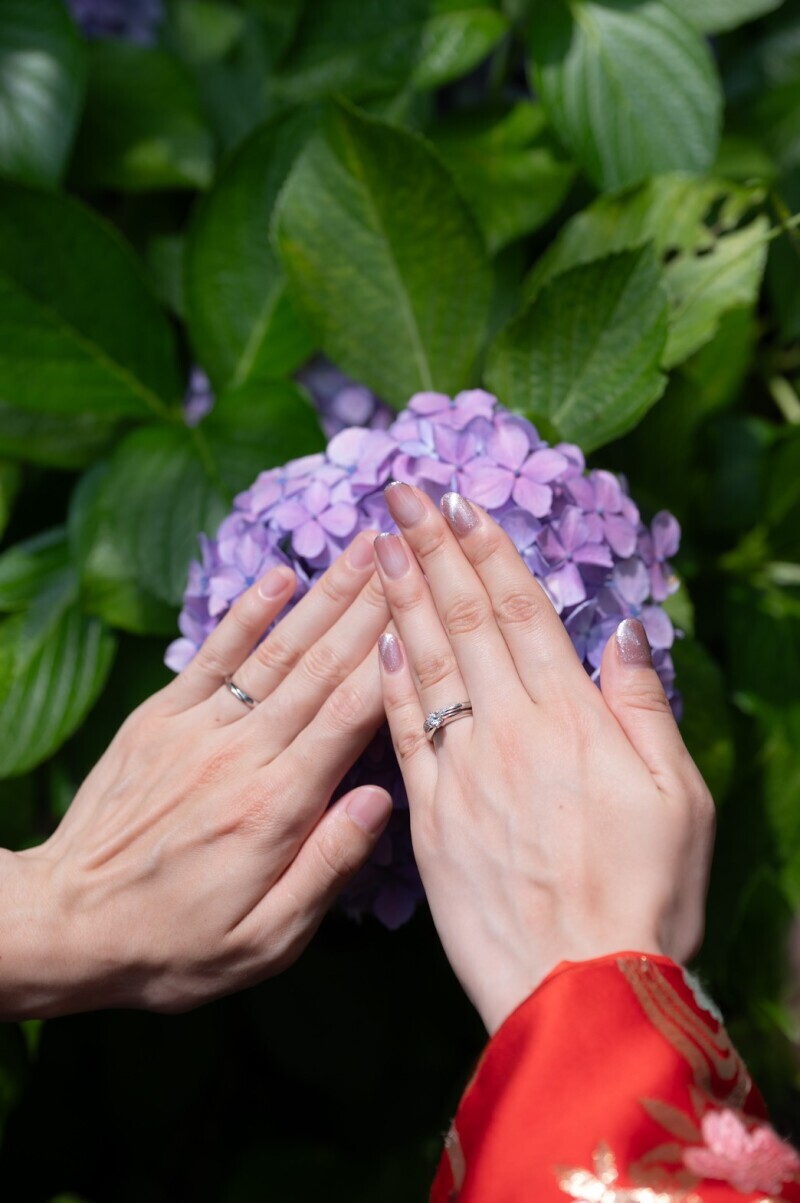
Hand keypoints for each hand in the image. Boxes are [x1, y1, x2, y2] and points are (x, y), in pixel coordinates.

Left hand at [0, 533, 391, 1018]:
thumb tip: (383, 799)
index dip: (395, 657)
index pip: (351, 716)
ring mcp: (198, 730)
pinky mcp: (160, 719)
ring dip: (324, 596)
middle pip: (322, 669)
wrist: (66, 926)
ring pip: (277, 652)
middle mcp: (242, 755)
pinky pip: (212, 656)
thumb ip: (326, 867)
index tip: (429, 607)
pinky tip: (279, 575)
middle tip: (411, 552)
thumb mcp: (264, 941)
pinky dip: (246, 612)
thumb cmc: (174, 945)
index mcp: (277, 808)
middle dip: (372, 606)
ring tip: (364, 550)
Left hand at [374, 483, 714, 1033]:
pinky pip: (401, 735)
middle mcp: (509, 730)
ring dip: (398, 597)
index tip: (458, 500)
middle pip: (464, 621)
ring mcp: (463, 772)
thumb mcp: (680, 799)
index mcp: (572, 718)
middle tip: (397, 491)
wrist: (583, 987)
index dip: (486, 551)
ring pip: (423, 665)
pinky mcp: (430, 818)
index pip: (520, 613)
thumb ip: (646, 710)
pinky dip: (385, 683)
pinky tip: (371, 641)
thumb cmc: (648, 896)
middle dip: (430, 549)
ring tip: (376, 542)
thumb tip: (625, 634)